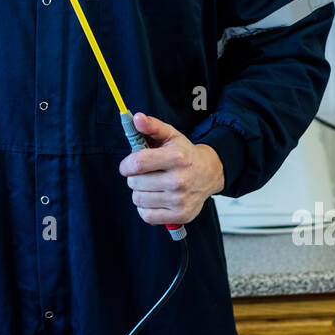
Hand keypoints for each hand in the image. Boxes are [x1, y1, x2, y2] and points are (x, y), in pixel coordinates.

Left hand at [119, 112, 224, 226]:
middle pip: (135, 183)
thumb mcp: (171, 136)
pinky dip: (145, 208)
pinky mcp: (180, 215)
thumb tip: (136, 118)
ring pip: (138, 199)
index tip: (126, 166)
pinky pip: (147, 216)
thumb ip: (152, 126)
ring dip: (139, 192)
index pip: (138, 163)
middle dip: (134, 177)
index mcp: (177, 157)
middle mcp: (179, 180)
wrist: (208, 173)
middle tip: (144, 174)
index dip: (126, 165)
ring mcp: (180, 200)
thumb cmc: (184, 154)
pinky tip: (154, 198)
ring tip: (150, 185)